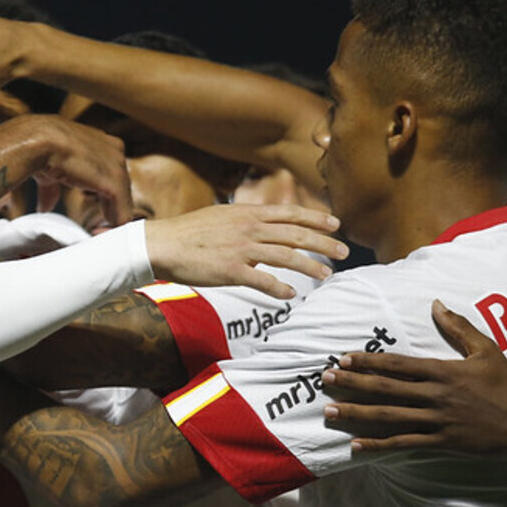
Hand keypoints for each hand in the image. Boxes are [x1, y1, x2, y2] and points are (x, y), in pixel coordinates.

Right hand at [10, 114, 132, 226]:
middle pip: (120, 186)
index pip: (110, 173)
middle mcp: (115, 150)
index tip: (89, 206)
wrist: (39, 141)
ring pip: (123, 200)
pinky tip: (101, 232)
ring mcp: (117, 165)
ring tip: (97, 228)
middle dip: (109, 205)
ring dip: (111, 216)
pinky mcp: (115, 182)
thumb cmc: (40, 147)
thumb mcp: (49, 170)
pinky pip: (122, 211)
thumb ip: (51, 189)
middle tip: (96, 224)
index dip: (102, 193)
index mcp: (101, 142)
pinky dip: (113, 225)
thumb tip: (44, 207)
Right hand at [142, 203, 346, 296]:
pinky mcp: (230, 270)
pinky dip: (280, 288)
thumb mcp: (221, 215)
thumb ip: (245, 220)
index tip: (336, 224)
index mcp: (247, 213)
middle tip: (343, 251)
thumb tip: (264, 224)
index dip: (316, 218)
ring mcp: (241, 249)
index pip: (290, 213)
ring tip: (326, 275)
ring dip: (310, 266)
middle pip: (296, 234)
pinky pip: (262, 280)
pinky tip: (291, 294)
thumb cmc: (189, 232)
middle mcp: (249, 228)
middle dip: (323, 242)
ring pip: (286, 256)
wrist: (162, 243)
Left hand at [320, 300, 506, 452]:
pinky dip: (379, 444)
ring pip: (389, 416)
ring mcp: (437, 420)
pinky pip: (404, 443)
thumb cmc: (506, 386)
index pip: (398, 365)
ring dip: (357, 413)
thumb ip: (459, 328)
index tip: (344, 358)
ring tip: (329, 412)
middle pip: (386, 389)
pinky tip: (356, 444)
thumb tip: (436, 303)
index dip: (369, 361)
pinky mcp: (441, 442)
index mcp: (443, 371)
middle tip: (325, 379)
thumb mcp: (487, 350)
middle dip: (353, 383)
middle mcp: (436, 395)